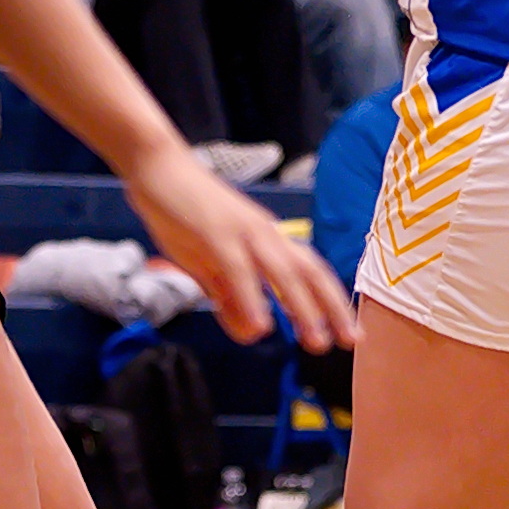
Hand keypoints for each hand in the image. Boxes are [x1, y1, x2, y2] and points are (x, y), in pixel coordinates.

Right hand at [117, 140, 351, 351]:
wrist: (160, 167)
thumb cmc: (185, 214)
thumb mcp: (209, 266)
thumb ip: (230, 300)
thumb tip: (254, 334)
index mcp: (267, 239)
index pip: (310, 271)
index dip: (332, 300)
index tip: (348, 330)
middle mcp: (265, 234)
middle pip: (309, 271)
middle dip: (331, 307)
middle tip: (349, 341)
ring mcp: (243, 231)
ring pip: (283, 271)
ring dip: (302, 307)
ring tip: (315, 340)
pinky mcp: (216, 232)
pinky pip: (240, 270)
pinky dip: (253, 299)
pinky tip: (261, 325)